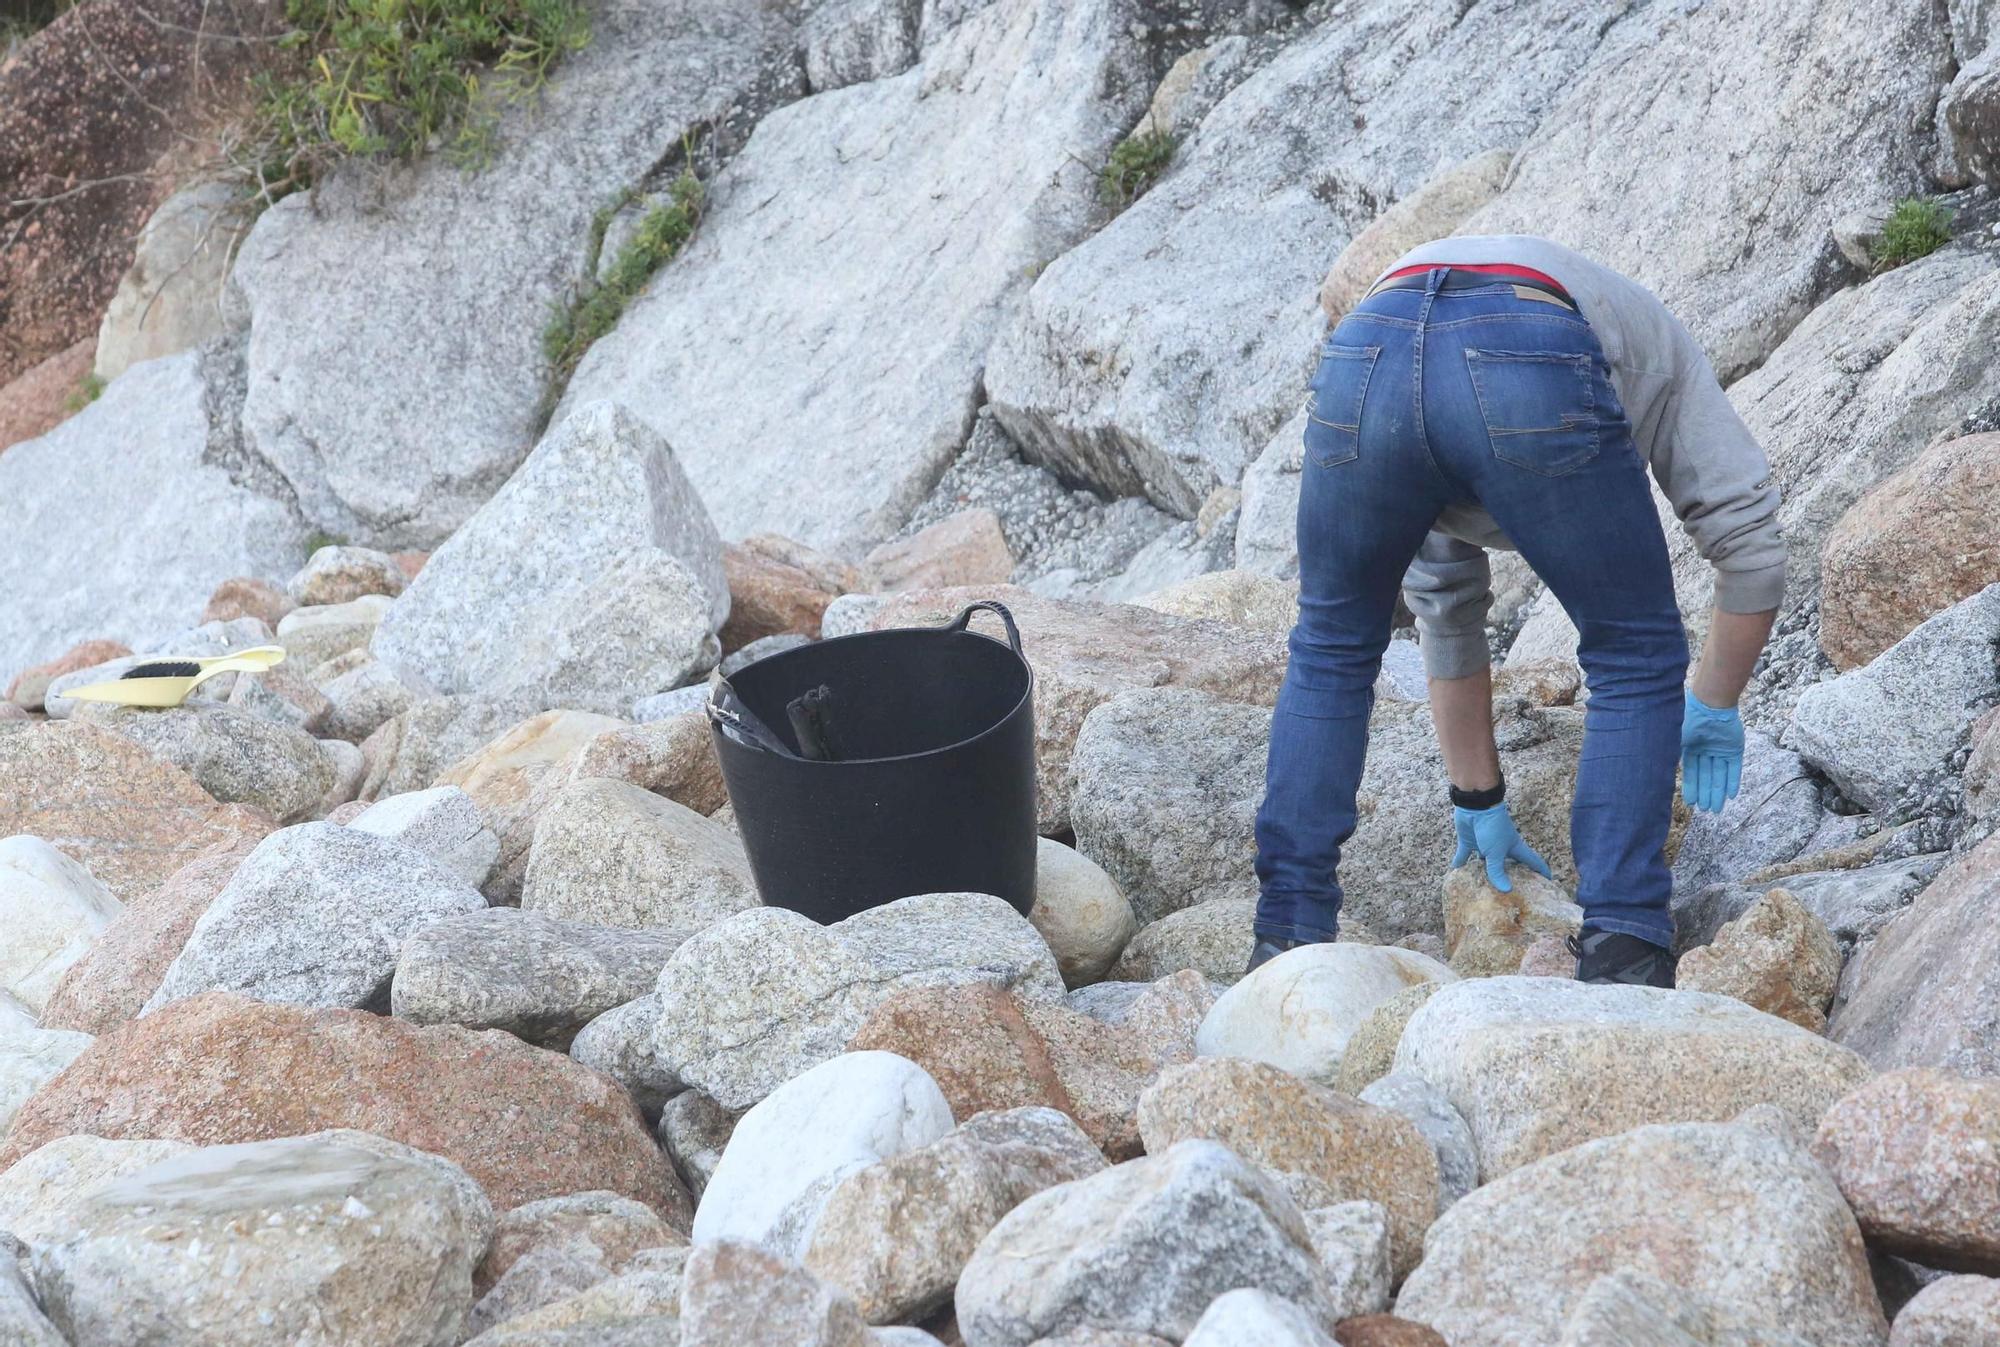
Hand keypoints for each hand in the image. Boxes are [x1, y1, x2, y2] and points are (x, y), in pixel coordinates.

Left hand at [1451, 801, 1552, 891]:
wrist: (1475, 805)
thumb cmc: (1492, 827)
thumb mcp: (1496, 852)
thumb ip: (1497, 871)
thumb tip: (1506, 890)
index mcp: (1515, 848)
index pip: (1533, 861)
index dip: (1541, 871)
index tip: (1548, 882)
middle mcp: (1502, 848)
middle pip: (1509, 865)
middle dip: (1510, 876)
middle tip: (1512, 891)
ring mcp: (1485, 845)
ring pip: (1485, 862)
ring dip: (1483, 872)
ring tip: (1482, 887)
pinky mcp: (1469, 841)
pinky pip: (1463, 855)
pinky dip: (1459, 862)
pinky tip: (1456, 871)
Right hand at [1681, 689, 1743, 812]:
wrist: (1710, 704)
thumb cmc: (1689, 720)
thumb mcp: (1674, 740)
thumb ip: (1670, 756)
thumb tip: (1658, 773)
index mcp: (1690, 747)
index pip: (1691, 773)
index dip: (1691, 788)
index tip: (1690, 804)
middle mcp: (1705, 750)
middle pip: (1706, 777)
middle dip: (1705, 794)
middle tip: (1706, 811)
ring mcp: (1720, 750)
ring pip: (1719, 775)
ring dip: (1717, 792)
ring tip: (1716, 809)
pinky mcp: (1735, 748)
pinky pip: (1734, 768)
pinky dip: (1732, 781)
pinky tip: (1730, 795)